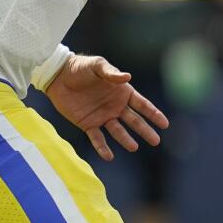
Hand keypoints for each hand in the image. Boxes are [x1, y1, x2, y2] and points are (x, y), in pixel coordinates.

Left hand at [45, 54, 168, 161]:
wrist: (58, 76)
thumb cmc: (80, 67)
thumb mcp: (97, 65)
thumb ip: (111, 73)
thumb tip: (128, 77)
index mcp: (122, 92)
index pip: (142, 105)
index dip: (154, 114)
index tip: (165, 124)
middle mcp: (115, 106)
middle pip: (134, 121)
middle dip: (145, 130)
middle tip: (156, 141)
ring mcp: (102, 116)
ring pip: (118, 131)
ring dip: (126, 139)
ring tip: (134, 147)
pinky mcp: (87, 124)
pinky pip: (97, 138)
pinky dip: (102, 148)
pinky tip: (109, 156)